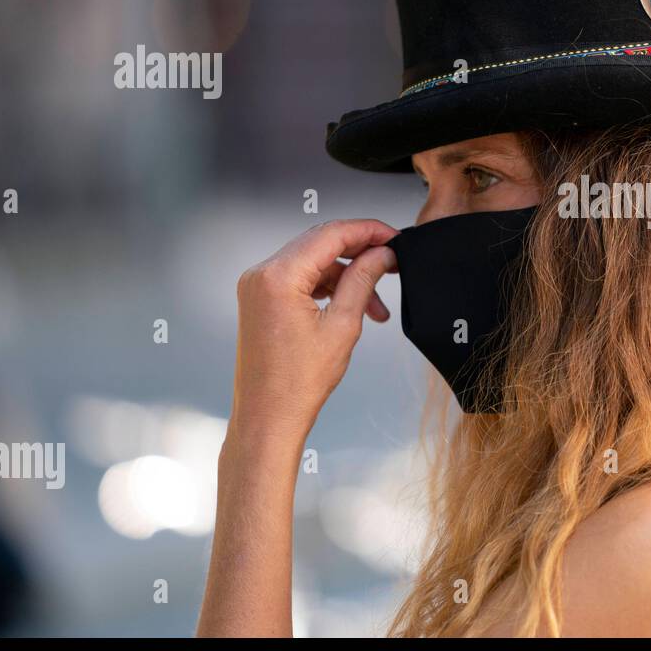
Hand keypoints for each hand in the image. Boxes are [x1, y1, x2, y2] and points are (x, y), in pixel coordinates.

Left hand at [231, 218, 398, 440]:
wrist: (268, 418)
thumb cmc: (296, 384)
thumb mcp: (342, 326)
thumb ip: (362, 281)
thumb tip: (381, 254)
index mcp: (278, 277)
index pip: (330, 235)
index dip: (368, 231)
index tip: (393, 237)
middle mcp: (261, 275)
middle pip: (319, 243)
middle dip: (359, 252)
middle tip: (391, 262)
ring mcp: (257, 287)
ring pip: (312, 261)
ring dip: (346, 275)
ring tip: (375, 303)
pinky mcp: (260, 299)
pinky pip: (299, 278)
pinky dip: (327, 286)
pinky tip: (351, 303)